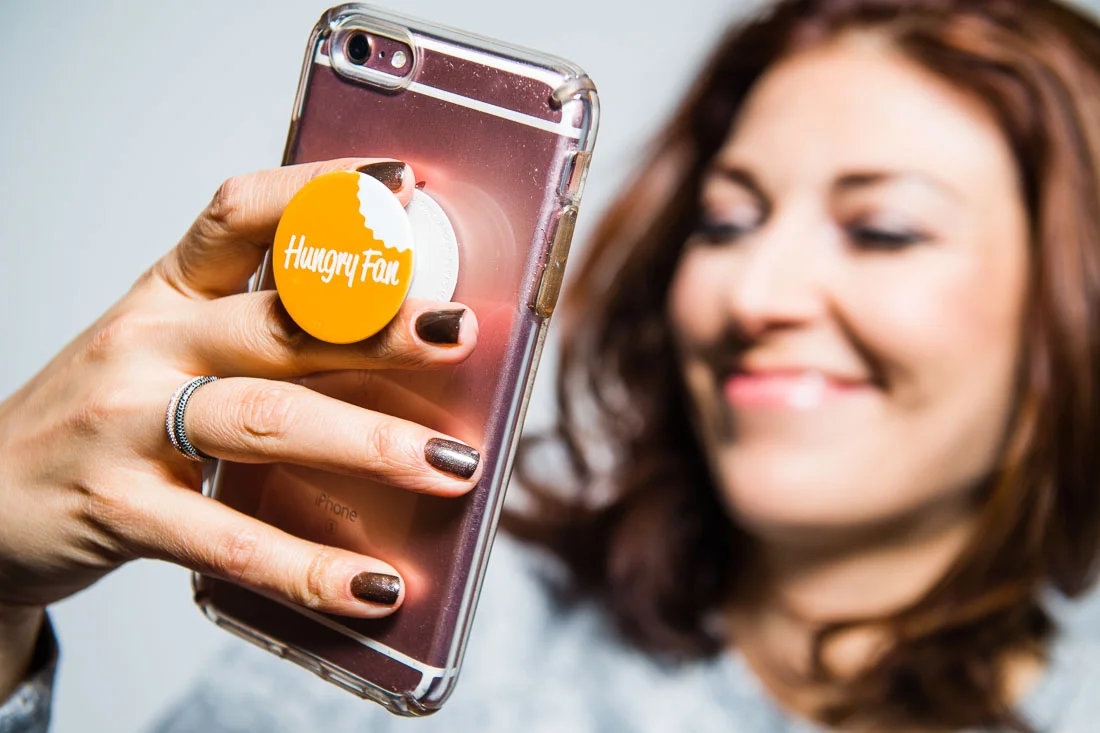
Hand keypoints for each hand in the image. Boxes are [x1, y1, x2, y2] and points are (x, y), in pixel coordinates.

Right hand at [0, 158, 480, 625]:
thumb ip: (256, 332)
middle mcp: (148, 343)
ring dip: (369, 443)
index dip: (322, 192)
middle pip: (278, 322)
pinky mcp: (119, 509)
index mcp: (169, 292)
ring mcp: (128, 425)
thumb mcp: (166, 349)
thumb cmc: (104, 418)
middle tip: (458, 335)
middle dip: (377, 327)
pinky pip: (229, 538)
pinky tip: (375, 587)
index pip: (242, 214)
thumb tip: (393, 335)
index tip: (400, 186)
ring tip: (452, 465)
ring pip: (266, 421)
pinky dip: (309, 568)